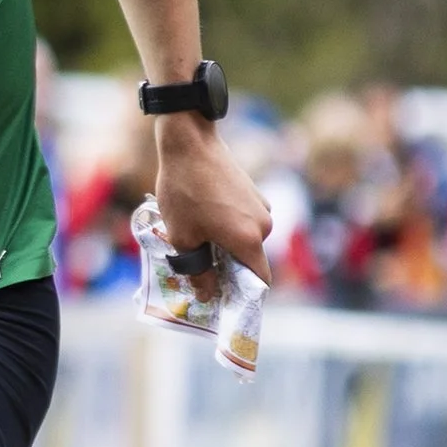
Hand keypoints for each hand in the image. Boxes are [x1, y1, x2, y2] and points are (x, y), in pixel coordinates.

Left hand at [153, 119, 272, 294]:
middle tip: (201, 274)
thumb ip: (197, 269)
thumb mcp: (183, 236)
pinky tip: (203, 220)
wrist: (190, 142)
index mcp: (249, 240)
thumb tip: (207, 294)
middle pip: (250, 260)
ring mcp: (261, 207)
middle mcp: (263, 226)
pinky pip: (244, 221)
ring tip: (196, 242)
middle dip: (228, 270)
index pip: (258, 282)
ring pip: (245, 240)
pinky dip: (229, 228)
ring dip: (225, 246)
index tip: (225, 303)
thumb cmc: (184, 191)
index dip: (244, 297)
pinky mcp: (254, 193)